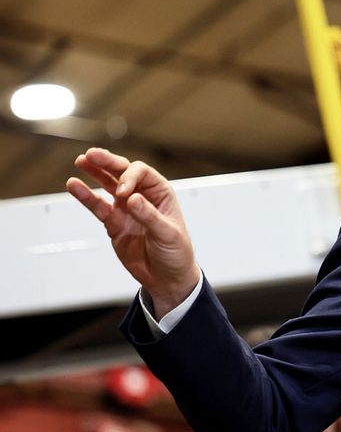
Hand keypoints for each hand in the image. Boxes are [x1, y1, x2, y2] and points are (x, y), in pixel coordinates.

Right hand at [67, 148, 200, 316]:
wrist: (167, 277)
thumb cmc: (176, 252)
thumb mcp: (168, 234)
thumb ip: (149, 216)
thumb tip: (131, 199)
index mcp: (161, 194)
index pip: (142, 173)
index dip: (129, 177)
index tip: (122, 193)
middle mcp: (142, 197)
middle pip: (123, 172)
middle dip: (108, 162)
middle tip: (92, 154)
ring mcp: (126, 209)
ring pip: (107, 185)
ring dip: (95, 172)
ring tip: (81, 161)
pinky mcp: (114, 223)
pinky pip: (98, 206)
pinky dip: (86, 196)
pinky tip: (74, 185)